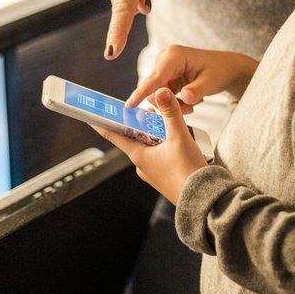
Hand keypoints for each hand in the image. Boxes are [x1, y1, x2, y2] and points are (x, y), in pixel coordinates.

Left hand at [92, 88, 206, 204]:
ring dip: (156, 135)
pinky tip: (179, 143)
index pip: (114, 136)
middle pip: (135, 138)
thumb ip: (171, 112)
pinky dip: (165, 146)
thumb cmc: (188, 173)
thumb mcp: (180, 137)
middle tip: (150, 112)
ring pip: (149, 147)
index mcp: (139, 156)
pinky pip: (160, 157)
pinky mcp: (165, 177)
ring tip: (170, 125)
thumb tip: (161, 92)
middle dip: (141, 124)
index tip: (90, 117)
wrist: (203, 201)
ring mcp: (153, 173)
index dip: (102, 124)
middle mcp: (143, 166)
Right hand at [126, 45, 258, 112]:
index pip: (155, 78)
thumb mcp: (211, 83)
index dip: (142, 93)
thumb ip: (196, 91)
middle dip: (168, 103)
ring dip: (173, 105)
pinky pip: (162, 96)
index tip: (130, 105)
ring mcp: (163, 68)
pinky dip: (174, 103)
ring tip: (193, 104)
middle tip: (190, 109)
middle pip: (153, 89)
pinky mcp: (165, 76)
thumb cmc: (220, 71)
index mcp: (174, 56)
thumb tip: (185, 99)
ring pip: (158, 95)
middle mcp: (164, 59)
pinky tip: (189, 100)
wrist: (226, 68)